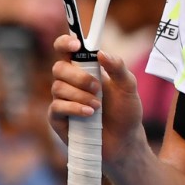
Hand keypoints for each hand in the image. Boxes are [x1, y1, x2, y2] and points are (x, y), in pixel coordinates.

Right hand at [49, 35, 145, 164]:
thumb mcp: (128, 86)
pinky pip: (56, 107)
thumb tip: (101, 53)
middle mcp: (71, 82)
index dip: (66, 43)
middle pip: (59, 68)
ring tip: (98, 106)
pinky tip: (90, 114)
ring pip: (57, 88)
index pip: (67, 50)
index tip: (76, 45)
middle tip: (97, 87)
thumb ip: (118, 67)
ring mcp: (62, 100)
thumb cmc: (126, 111)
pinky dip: (74, 108)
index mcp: (86, 69)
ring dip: (80, 95)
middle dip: (78, 76)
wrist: (124, 141)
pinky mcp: (58, 119)